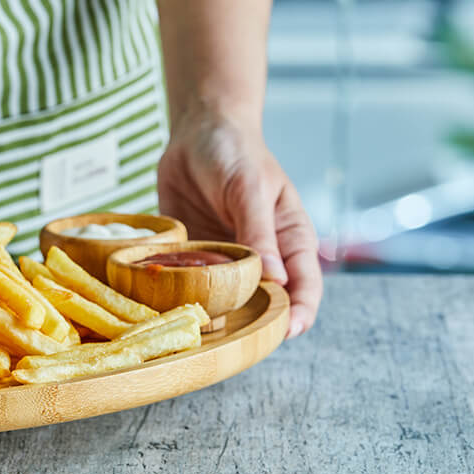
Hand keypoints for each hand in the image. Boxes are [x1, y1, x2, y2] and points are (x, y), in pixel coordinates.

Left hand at [157, 111, 321, 337]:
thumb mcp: (249, 189)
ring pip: (226, 299)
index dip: (300, 312)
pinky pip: (190, 283)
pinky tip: (169, 308)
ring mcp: (227, 259)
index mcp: (289, 239)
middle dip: (254, 323)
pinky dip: (182, 296)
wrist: (197, 132)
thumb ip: (260, 233)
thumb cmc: (236, 153)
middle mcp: (261, 256)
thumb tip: (277, 280)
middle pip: (266, 301)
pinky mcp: (194, 256)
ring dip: (215, 314)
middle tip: (238, 342)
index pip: (304, 285)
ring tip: (201, 330)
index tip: (286, 332)